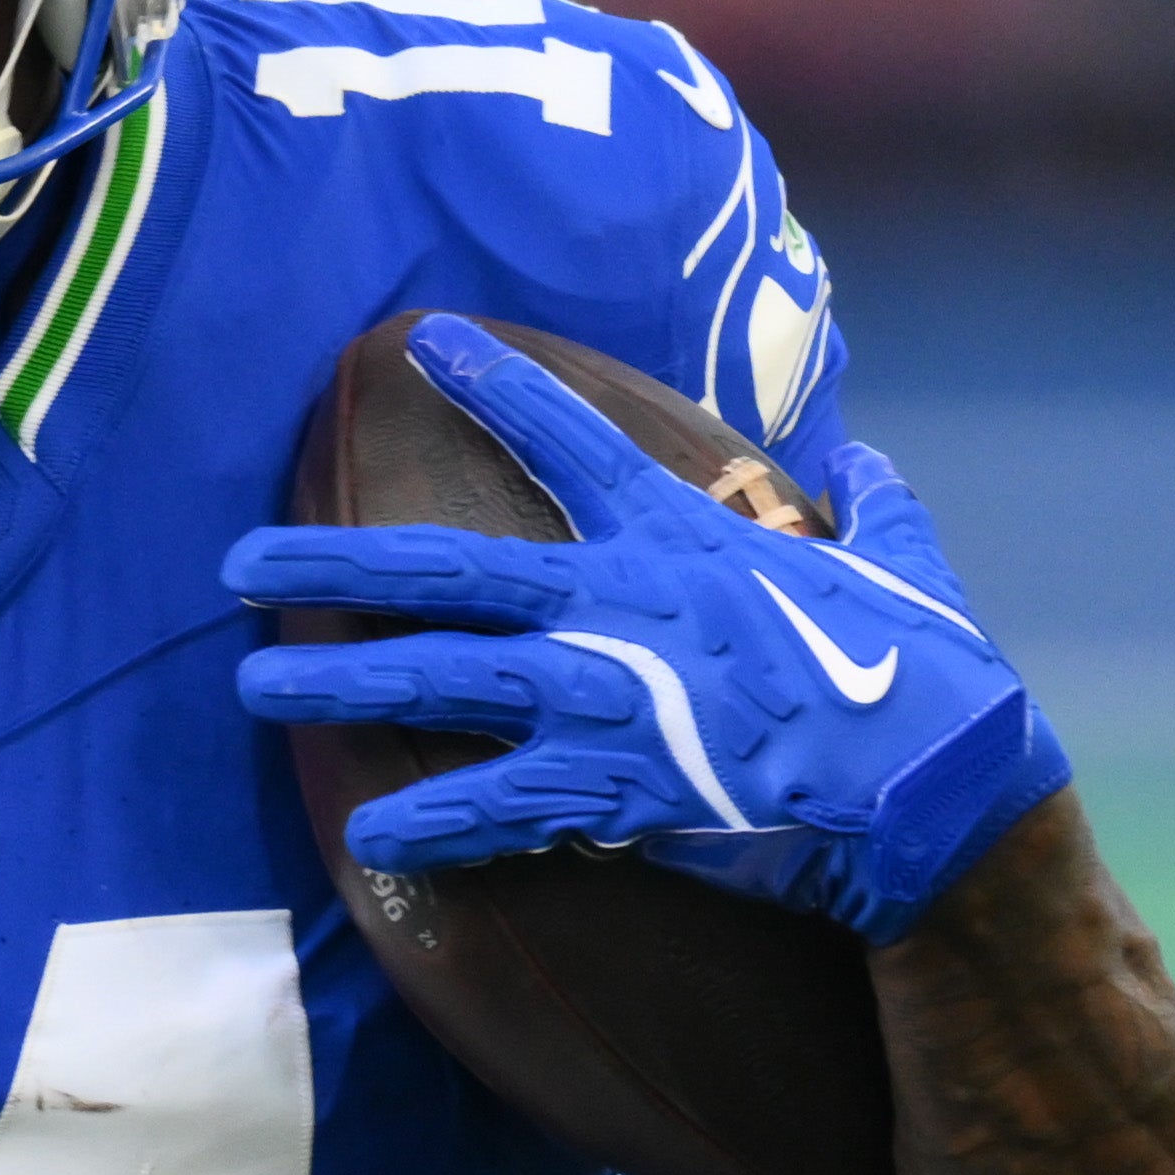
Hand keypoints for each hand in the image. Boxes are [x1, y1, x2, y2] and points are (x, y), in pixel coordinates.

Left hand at [227, 314, 1068, 942]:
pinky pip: (499, 804)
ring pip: (439, 679)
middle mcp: (622, 603)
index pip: (573, 441)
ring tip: (252, 684)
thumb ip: (874, 513)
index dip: (501, 385)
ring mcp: (610, 695)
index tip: (432, 340)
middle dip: (332, 560)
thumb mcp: (904, 563)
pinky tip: (369, 834)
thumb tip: (875, 472)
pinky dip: (433, 822)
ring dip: (337, 681)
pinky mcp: (618, 786)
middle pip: (445, 566)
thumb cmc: (926, 670)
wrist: (937, 779)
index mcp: (681, 538)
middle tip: (237, 560)